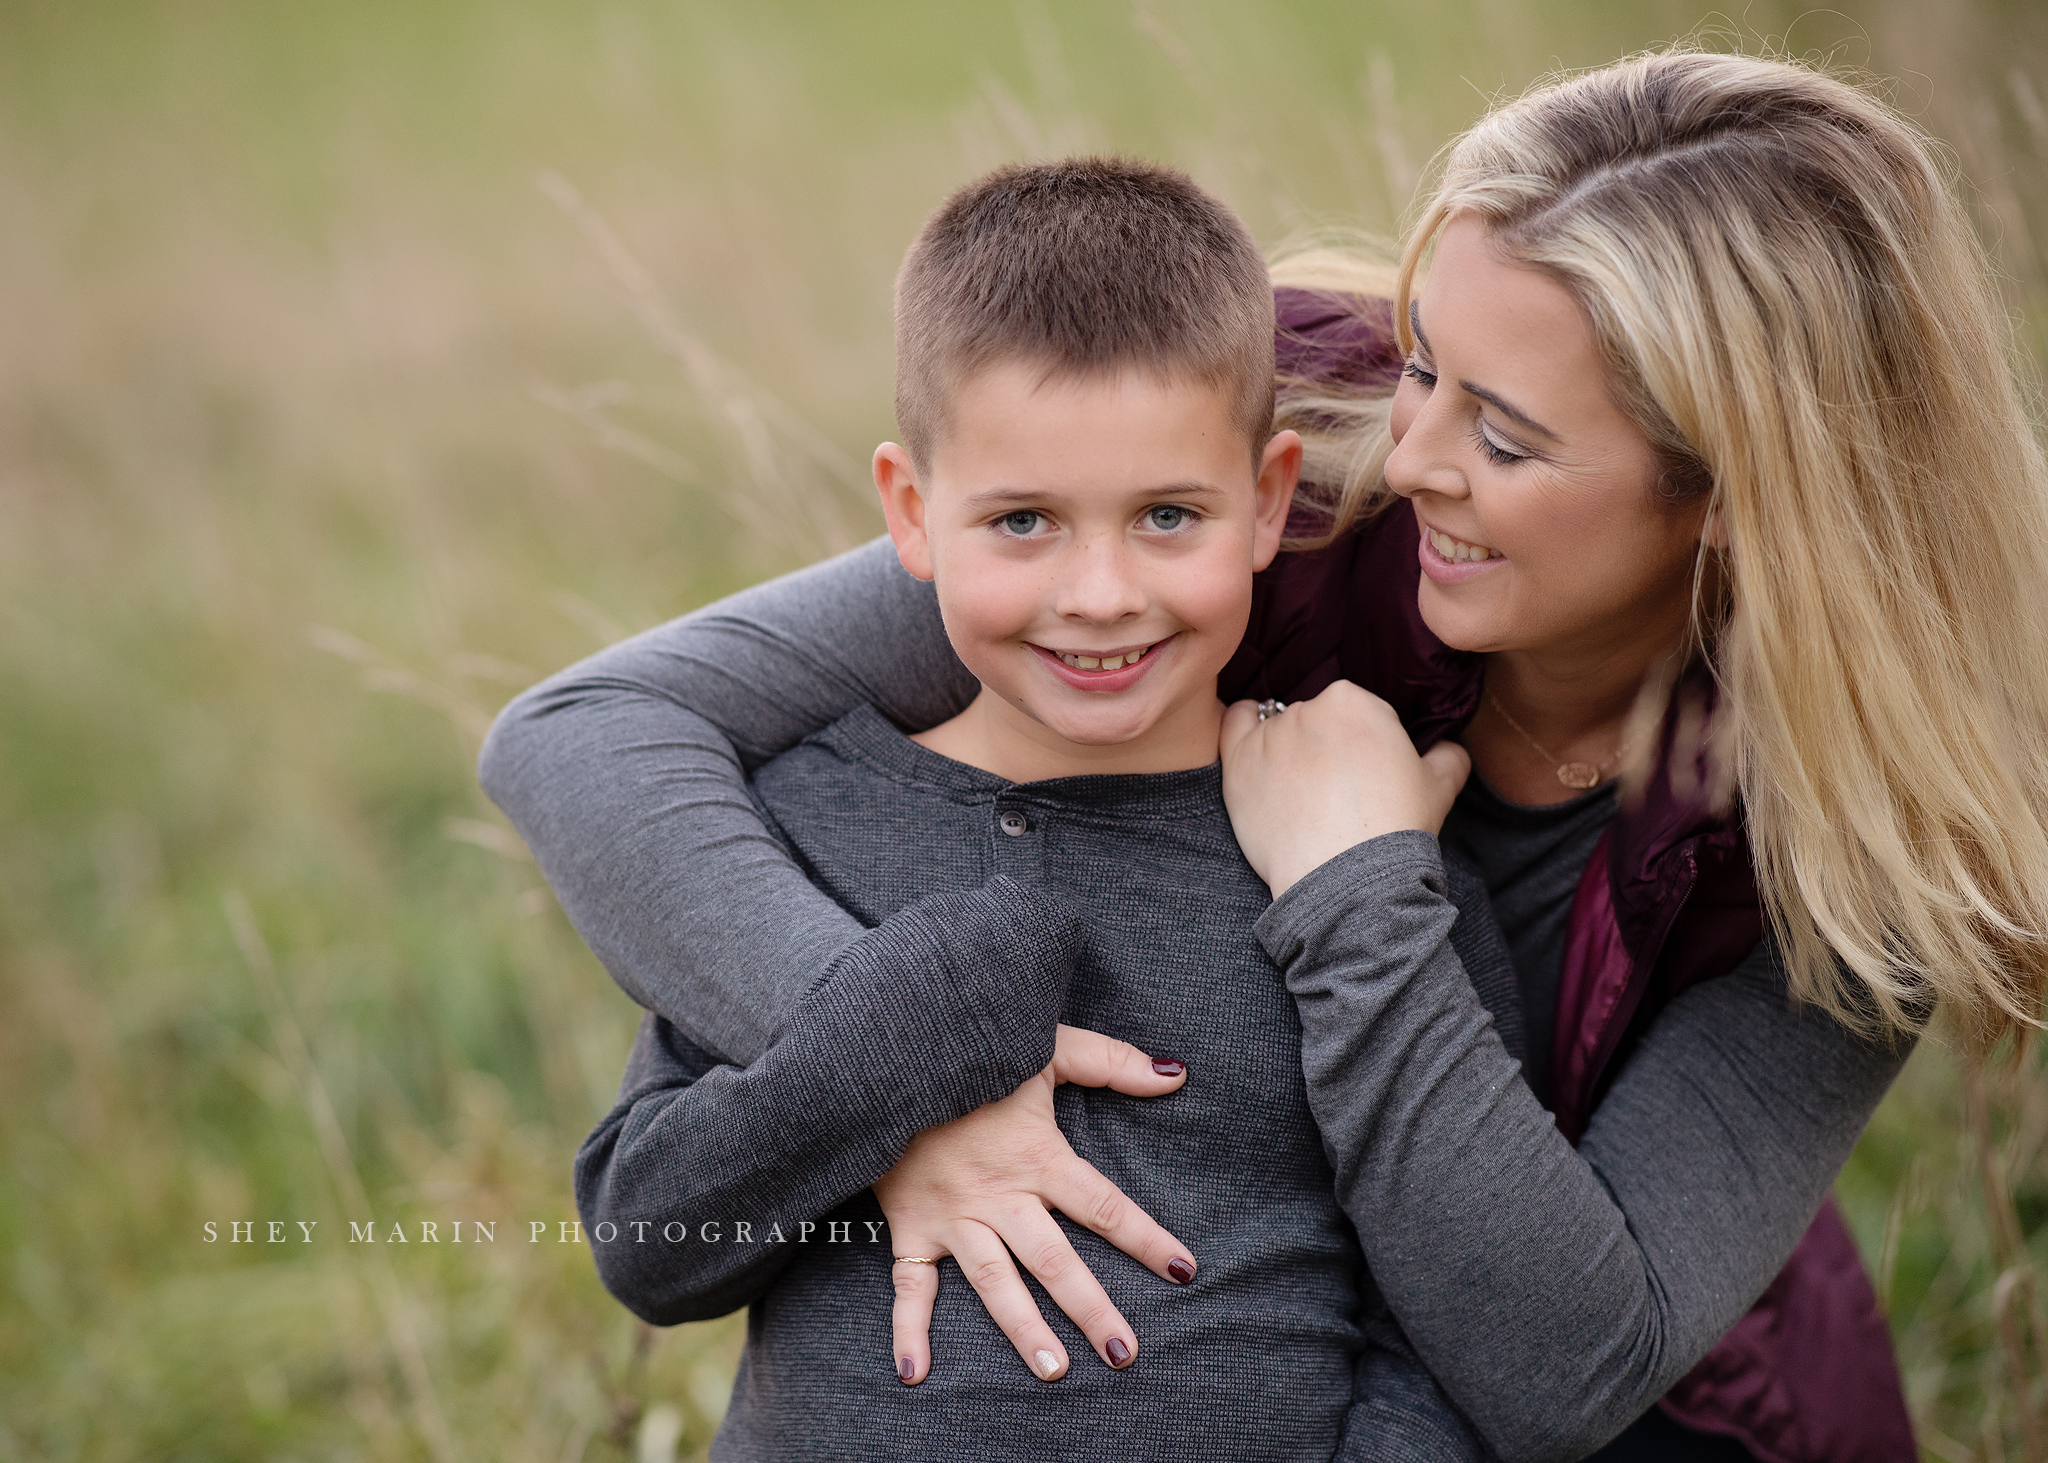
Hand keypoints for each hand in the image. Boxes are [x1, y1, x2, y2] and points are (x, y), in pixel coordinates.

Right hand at [876, 1024, 1194, 1385]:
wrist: (888, 1058)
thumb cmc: (973, 1052)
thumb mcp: (1044, 1047)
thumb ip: (1111, 1062)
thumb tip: (1176, 1075)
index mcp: (1036, 1156)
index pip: (1102, 1206)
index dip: (1145, 1238)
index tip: (1183, 1270)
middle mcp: (998, 1195)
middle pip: (1054, 1260)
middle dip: (1090, 1308)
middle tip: (1125, 1352)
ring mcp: (953, 1216)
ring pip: (994, 1282)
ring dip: (1023, 1329)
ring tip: (1055, 1371)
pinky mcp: (911, 1225)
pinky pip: (908, 1284)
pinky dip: (908, 1330)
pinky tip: (914, 1373)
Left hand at [1219, 680, 1469, 898]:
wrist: (1346, 880)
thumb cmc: (1394, 830)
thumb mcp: (1440, 787)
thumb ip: (1448, 756)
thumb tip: (1448, 749)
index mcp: (1354, 701)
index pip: (1359, 712)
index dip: (1364, 744)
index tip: (1365, 776)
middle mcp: (1307, 708)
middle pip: (1317, 719)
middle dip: (1326, 748)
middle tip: (1336, 792)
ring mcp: (1269, 735)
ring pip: (1279, 728)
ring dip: (1289, 750)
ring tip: (1303, 796)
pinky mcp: (1239, 763)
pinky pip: (1235, 724)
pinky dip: (1244, 727)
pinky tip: (1256, 746)